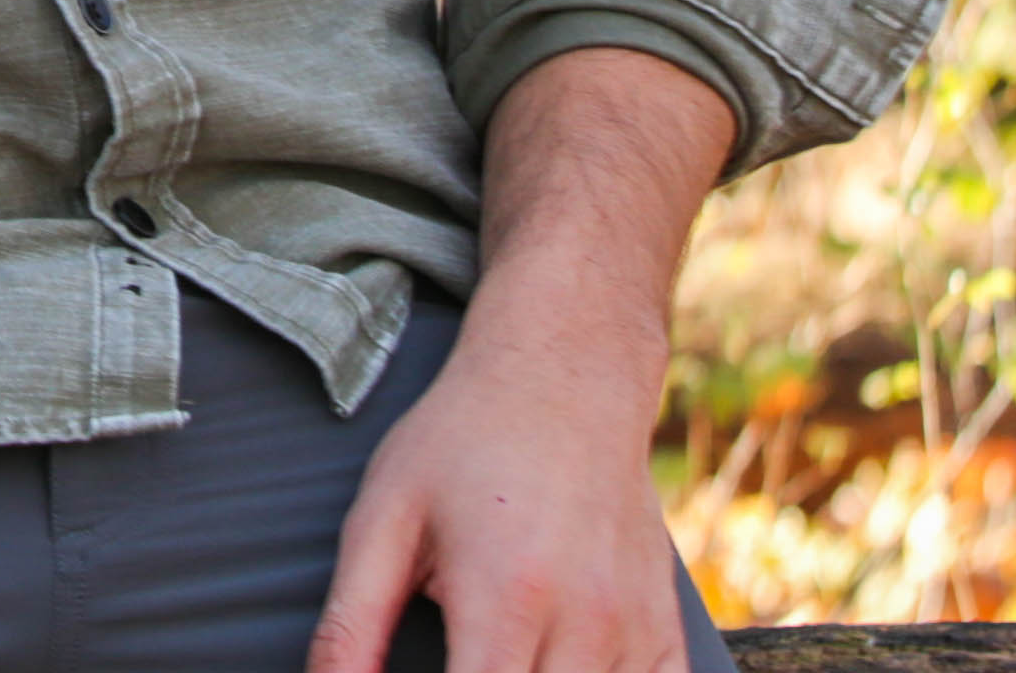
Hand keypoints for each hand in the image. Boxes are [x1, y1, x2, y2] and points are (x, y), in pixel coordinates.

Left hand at [311, 48, 734, 672]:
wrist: (565, 372)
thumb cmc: (463, 441)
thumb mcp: (383, 518)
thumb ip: (351, 623)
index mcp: (504, 597)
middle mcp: (583, 622)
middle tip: (455, 657)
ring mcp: (633, 628)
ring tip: (498, 654)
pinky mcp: (664, 628)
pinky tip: (558, 664)